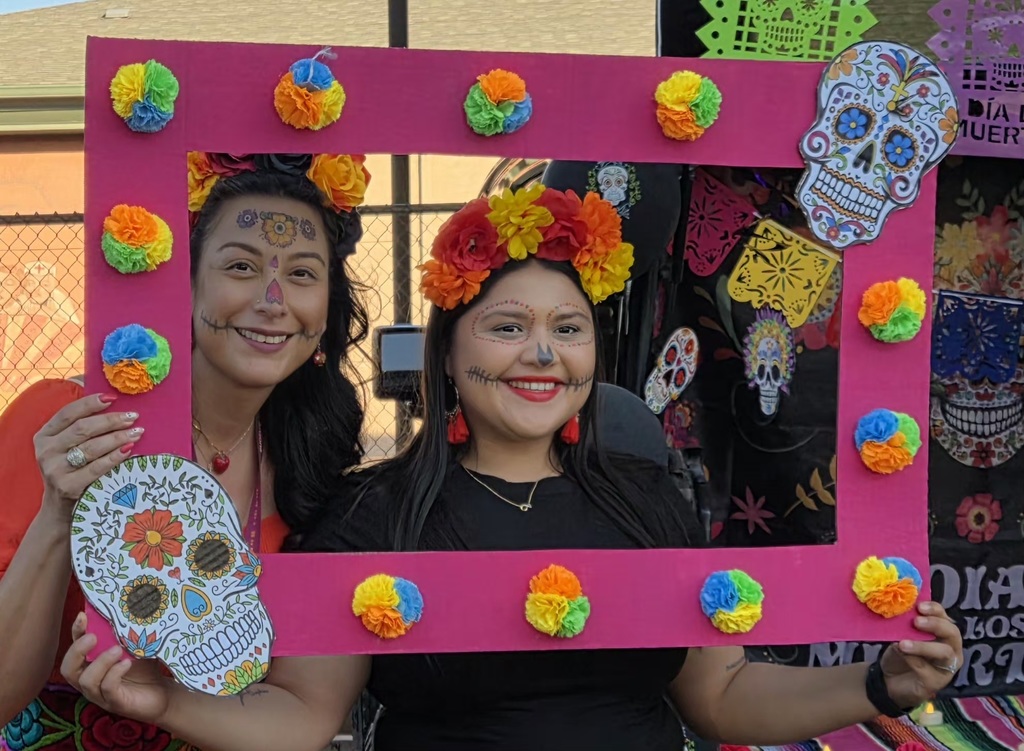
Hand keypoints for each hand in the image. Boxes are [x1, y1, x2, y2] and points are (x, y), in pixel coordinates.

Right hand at [34, 393, 143, 519]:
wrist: (60, 507)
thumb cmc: (72, 469)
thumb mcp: (67, 447)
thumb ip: (81, 428)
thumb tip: (112, 403)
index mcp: (44, 435)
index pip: (68, 413)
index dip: (90, 404)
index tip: (113, 398)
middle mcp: (45, 451)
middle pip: (82, 429)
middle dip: (111, 421)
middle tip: (133, 417)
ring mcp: (54, 469)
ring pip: (91, 447)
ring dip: (117, 437)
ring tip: (137, 432)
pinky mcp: (67, 486)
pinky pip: (96, 468)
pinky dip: (114, 457)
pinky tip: (129, 450)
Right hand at [61, 612, 170, 724]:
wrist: (164, 692)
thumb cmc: (145, 667)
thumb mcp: (134, 646)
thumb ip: (124, 632)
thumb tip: (124, 607)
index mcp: (91, 664)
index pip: (74, 649)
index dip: (75, 633)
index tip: (83, 616)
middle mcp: (91, 680)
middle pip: (69, 669)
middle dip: (77, 651)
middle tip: (93, 637)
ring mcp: (101, 694)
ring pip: (86, 681)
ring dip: (100, 662)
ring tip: (117, 650)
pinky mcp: (116, 703)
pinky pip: (107, 689)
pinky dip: (114, 674)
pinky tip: (127, 663)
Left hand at [880, 601, 963, 707]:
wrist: (889, 680)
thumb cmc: (901, 653)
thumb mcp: (901, 635)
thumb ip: (906, 624)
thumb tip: (902, 610)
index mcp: (944, 634)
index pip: (945, 617)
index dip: (935, 610)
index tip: (920, 606)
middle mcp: (951, 650)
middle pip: (953, 633)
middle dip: (936, 625)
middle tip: (916, 621)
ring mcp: (947, 668)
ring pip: (945, 653)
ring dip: (923, 645)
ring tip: (903, 643)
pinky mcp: (936, 683)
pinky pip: (928, 670)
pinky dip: (913, 660)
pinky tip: (901, 653)